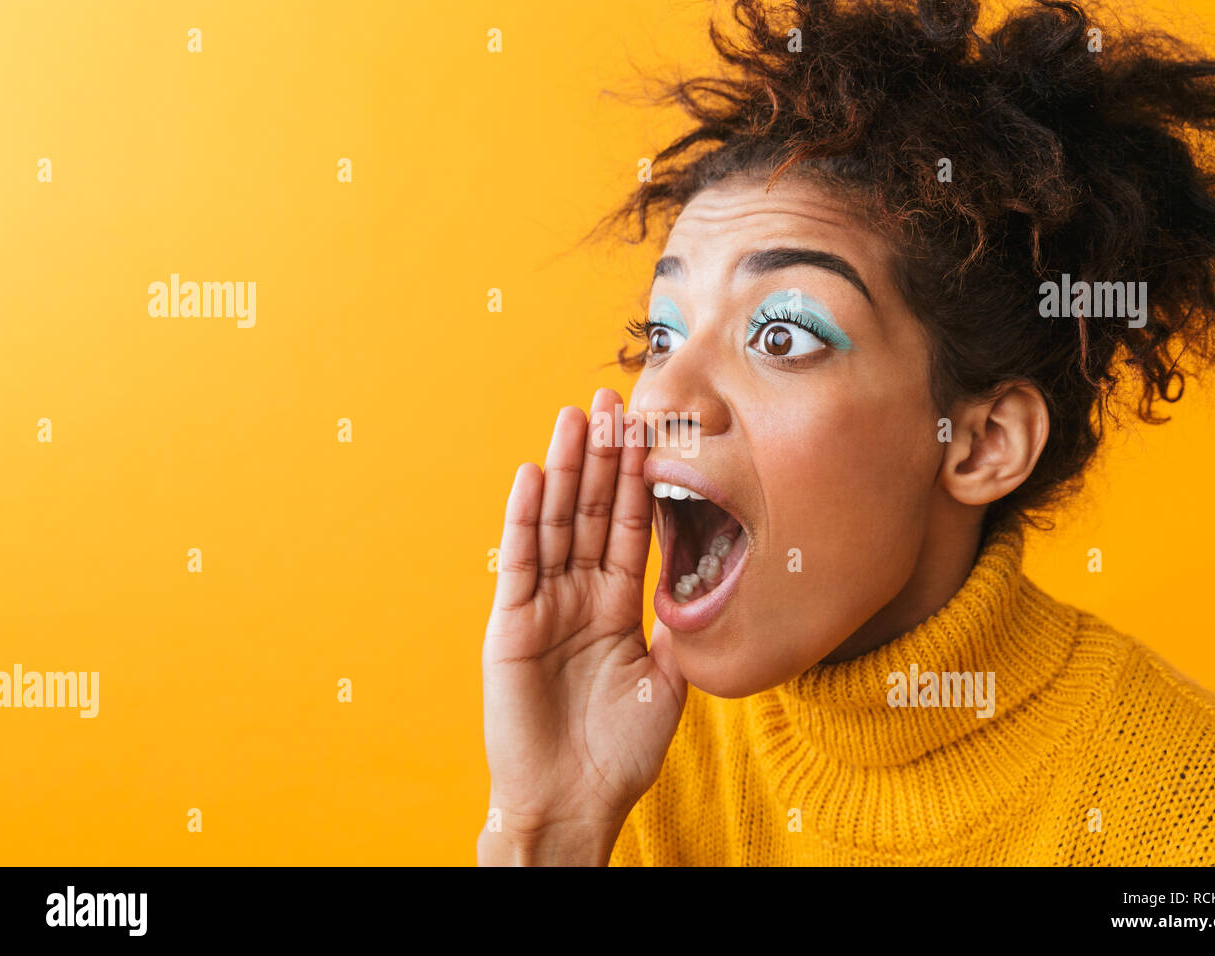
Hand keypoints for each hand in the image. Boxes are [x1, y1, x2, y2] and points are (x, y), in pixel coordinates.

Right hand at [479, 388, 686, 863]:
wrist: (573, 802)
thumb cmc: (619, 752)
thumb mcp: (666, 682)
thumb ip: (677, 629)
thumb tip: (705, 583)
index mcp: (616, 605)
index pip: (630, 527)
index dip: (638, 478)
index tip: (648, 429)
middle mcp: (578, 595)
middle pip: (591, 512)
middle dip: (603, 456)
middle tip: (612, 398)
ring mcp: (543, 606)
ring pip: (556, 523)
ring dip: (565, 469)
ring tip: (576, 415)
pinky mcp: (510, 624)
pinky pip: (520, 562)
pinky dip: (524, 517)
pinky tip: (532, 474)